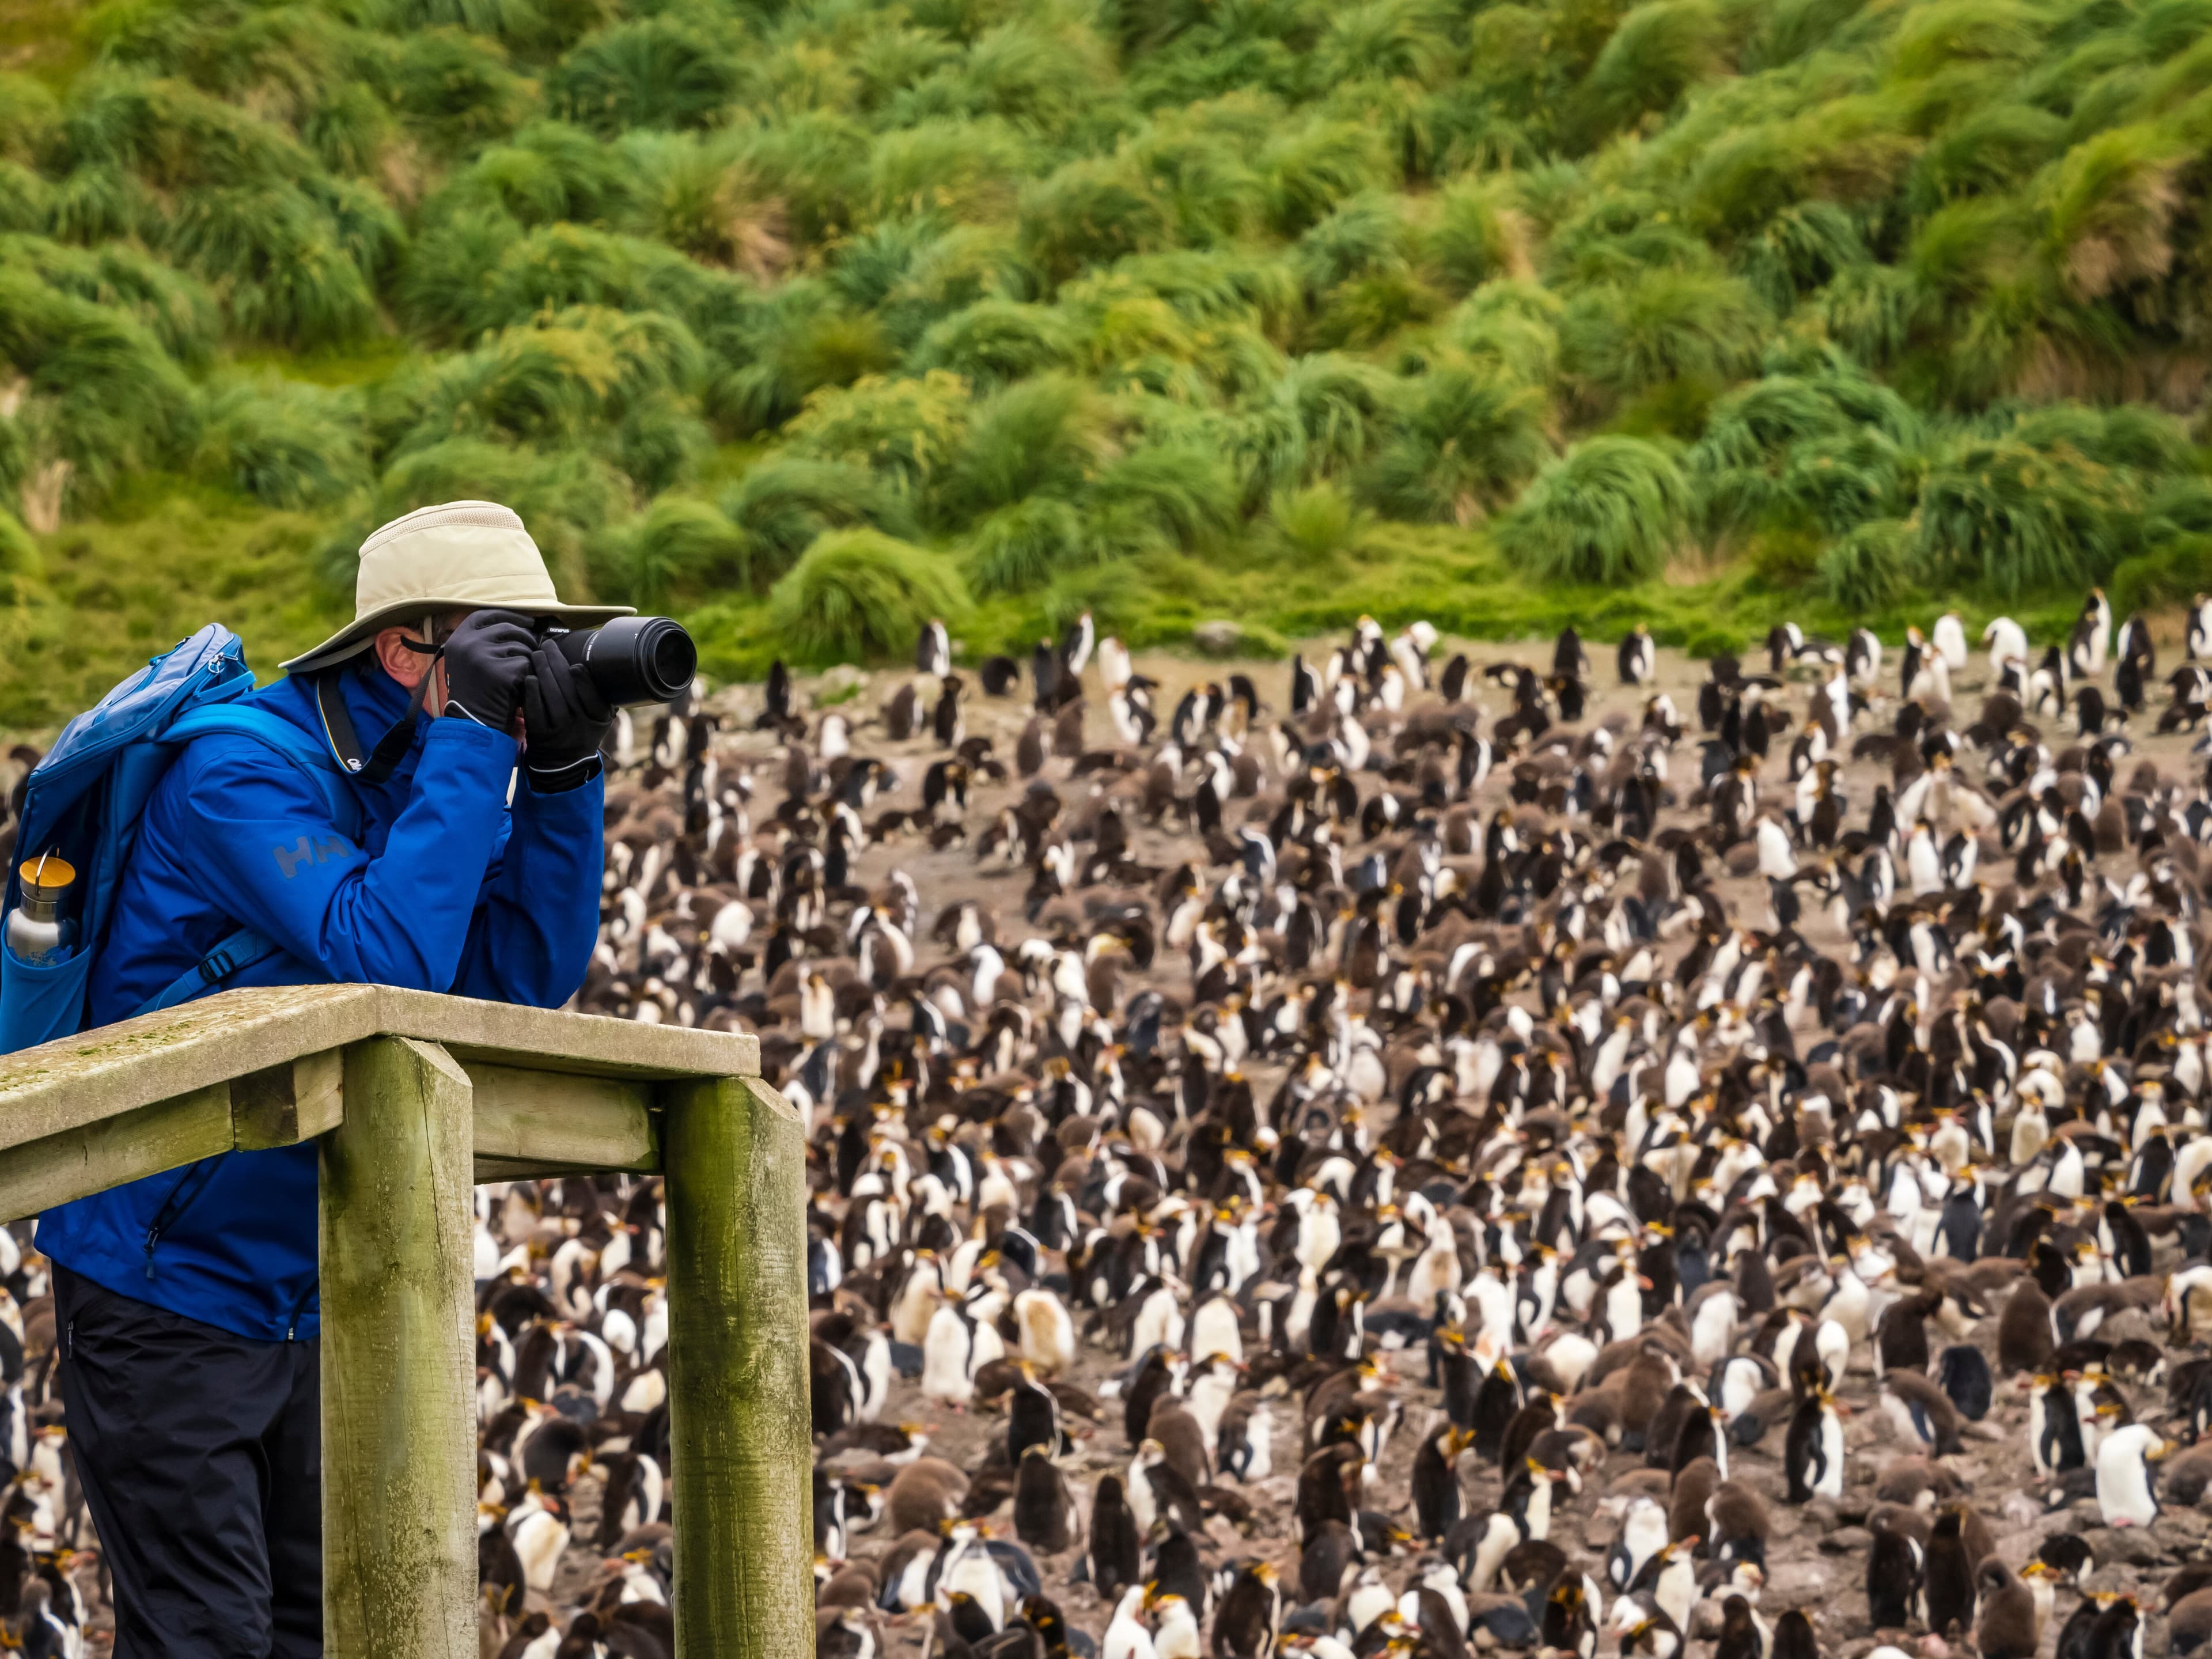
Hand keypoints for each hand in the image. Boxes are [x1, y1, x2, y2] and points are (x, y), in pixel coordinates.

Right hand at [439, 610, 536, 731]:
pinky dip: (527, 672)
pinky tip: (520, 684)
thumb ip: (481, 640)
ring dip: (527, 657)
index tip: (525, 620)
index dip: (507, 614)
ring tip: (521, 672)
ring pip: (520, 645)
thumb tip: (514, 622)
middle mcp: (468, 644)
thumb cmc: (477, 690)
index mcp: (458, 639)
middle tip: (533, 648)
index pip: (485, 614)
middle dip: (525, 636)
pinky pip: (526, 662)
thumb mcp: (468, 660)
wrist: (473, 721)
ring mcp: (484, 656)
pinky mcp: (501, 672)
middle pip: (507, 628)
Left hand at [521, 641, 613, 788]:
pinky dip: (532, 693)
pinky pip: (536, 712)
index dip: (584, 682)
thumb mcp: (598, 720)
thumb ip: (598, 697)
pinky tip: (529, 678)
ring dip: (543, 672)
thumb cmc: (581, 732)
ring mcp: (559, 733)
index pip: (594, 699)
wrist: (563, 765)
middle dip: (557, 664)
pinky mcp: (540, 737)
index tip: (575, 665)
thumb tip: (591, 661)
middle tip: (547, 646)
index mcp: (598, 720)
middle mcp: (580, 727)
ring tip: (536, 655)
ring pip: (552, 698)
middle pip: (569, 692)